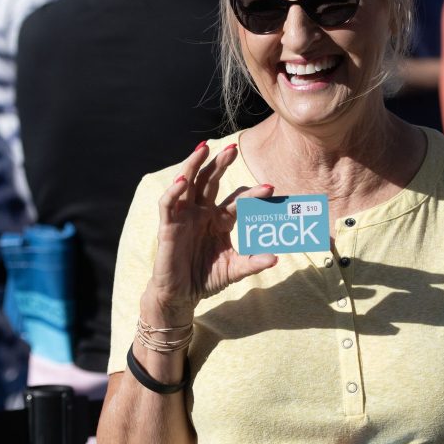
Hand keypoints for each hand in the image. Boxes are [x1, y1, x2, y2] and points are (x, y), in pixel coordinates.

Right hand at [142, 142, 278, 318]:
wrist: (182, 296)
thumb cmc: (206, 278)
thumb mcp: (234, 269)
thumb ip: (253, 263)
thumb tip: (275, 258)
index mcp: (219, 219)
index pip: (237, 201)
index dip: (253, 195)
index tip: (271, 188)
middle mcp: (202, 212)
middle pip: (210, 181)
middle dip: (220, 164)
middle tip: (233, 149)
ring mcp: (184, 217)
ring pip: (188, 184)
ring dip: (194, 165)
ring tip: (203, 148)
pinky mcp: (168, 226)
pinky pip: (168, 204)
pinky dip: (174, 191)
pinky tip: (182, 181)